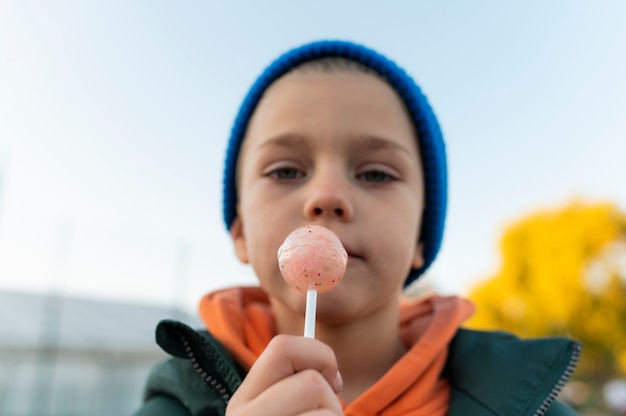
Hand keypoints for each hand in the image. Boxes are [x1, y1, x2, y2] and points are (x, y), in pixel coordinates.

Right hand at [226, 334, 342, 415]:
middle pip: (312, 382)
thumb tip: (330, 369)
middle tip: (324, 414)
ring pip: (328, 410)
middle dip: (330, 398)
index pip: (282, 348)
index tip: (332, 377)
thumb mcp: (281, 407)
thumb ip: (294, 384)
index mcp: (242, 400)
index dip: (318, 353)